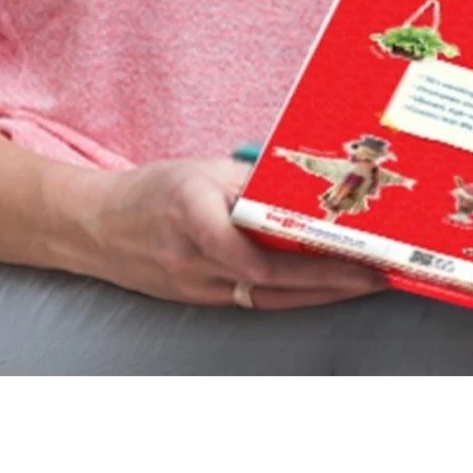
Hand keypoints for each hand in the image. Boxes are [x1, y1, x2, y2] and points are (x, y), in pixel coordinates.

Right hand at [78, 157, 390, 309]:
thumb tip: (312, 180)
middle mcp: (192, 260)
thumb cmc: (154, 191)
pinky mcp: (196, 300)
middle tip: (377, 276)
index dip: (309, 263)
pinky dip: (290, 295)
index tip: (353, 257)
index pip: (256, 252)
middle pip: (272, 284)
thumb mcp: (204, 170)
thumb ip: (255, 179)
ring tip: (363, 283)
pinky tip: (322, 287)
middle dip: (330, 283)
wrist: (94, 228)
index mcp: (192, 214)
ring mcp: (193, 288)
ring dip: (318, 294)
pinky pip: (252, 301)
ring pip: (267, 299)